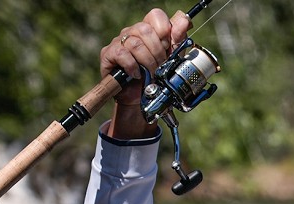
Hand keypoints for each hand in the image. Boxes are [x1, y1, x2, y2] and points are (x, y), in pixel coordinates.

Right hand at [101, 8, 193, 138]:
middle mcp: (132, 32)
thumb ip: (178, 40)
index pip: (155, 16)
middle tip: (160, 65)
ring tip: (150, 72)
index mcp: (148, 30)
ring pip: (135, 43)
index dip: (165, 29)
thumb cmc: (155, 76)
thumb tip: (184, 20)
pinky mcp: (109, 54)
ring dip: (147, 61)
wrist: (140, 98)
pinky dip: (133, 66)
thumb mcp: (172, 58)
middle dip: (158, 51)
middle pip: (145, 30)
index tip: (168, 46)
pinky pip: (122, 54)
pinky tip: (137, 74)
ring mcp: (119, 42)